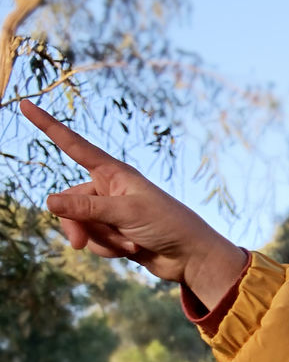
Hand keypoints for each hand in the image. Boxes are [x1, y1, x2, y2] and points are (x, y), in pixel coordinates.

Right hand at [19, 100, 247, 308]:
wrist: (190, 257)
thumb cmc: (167, 224)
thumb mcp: (125, 212)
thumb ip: (86, 208)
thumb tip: (49, 203)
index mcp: (113, 173)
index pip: (74, 145)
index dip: (49, 126)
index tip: (26, 104)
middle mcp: (108, 189)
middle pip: (69, 203)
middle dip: (76, 225)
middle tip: (80, 243)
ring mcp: (109, 213)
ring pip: (81, 226)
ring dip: (101, 241)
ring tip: (129, 243)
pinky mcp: (113, 234)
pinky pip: (94, 242)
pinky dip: (108, 250)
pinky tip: (132, 250)